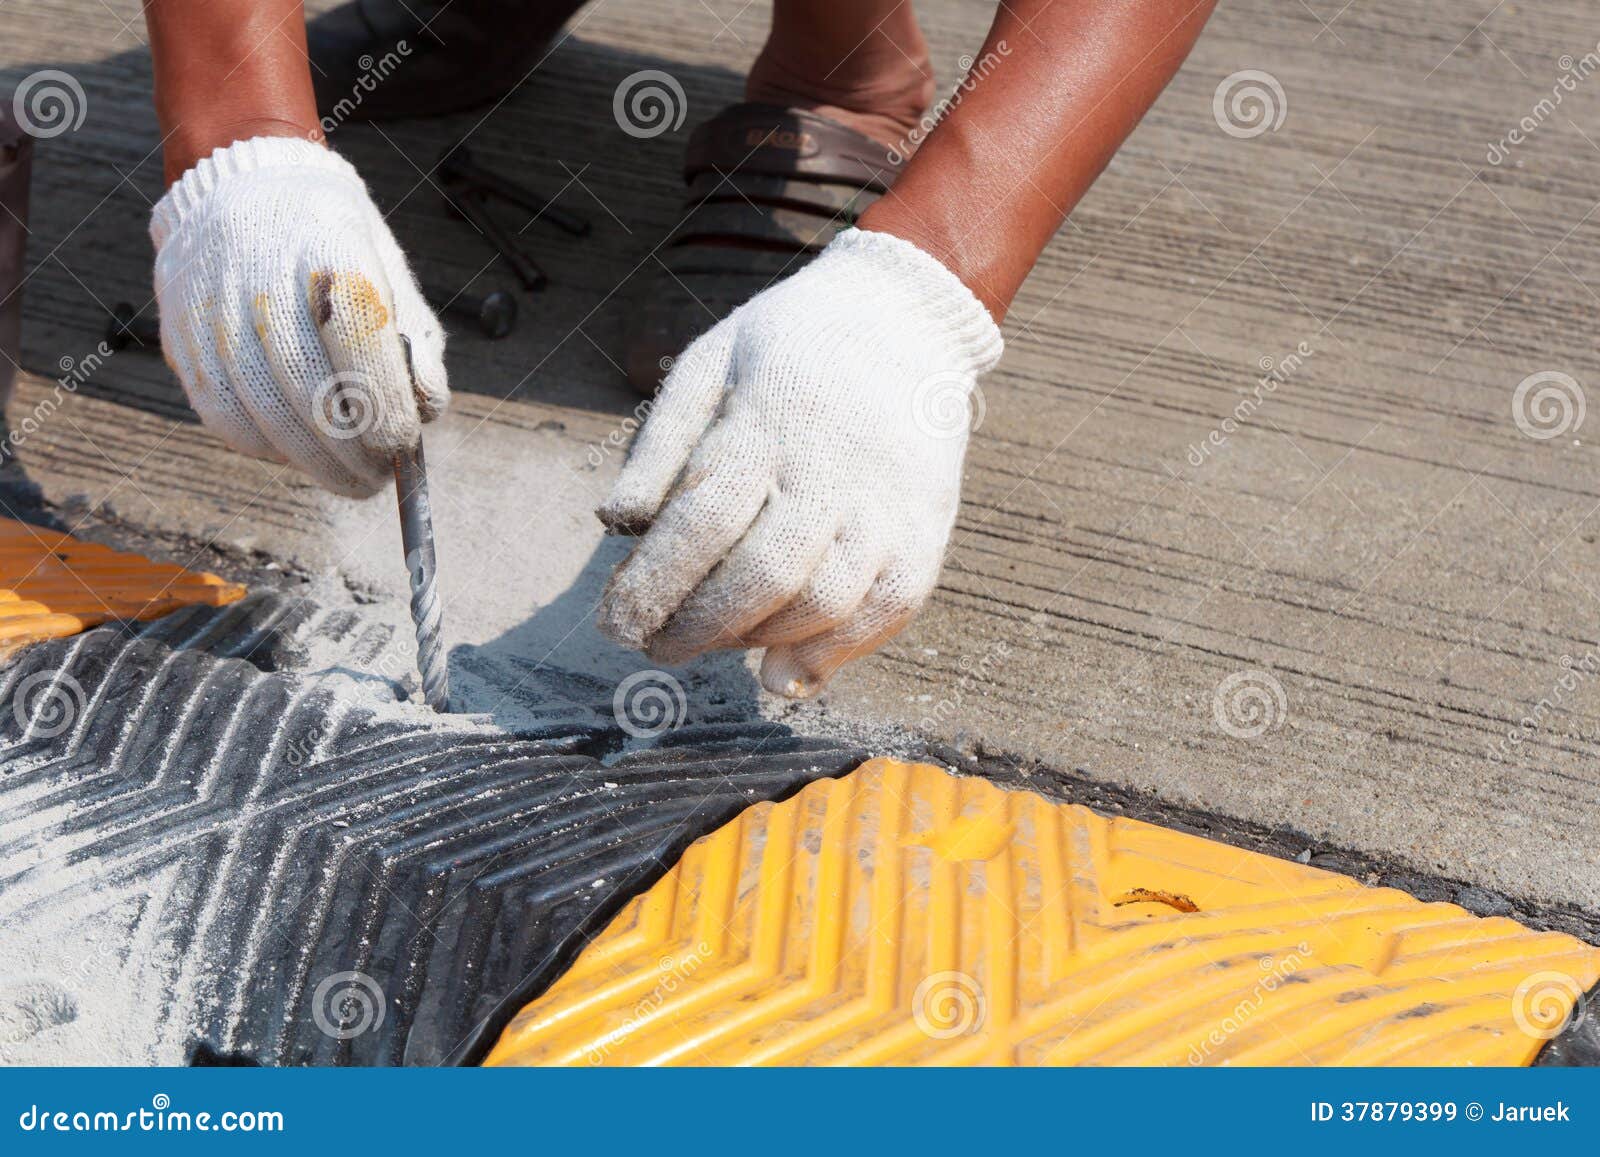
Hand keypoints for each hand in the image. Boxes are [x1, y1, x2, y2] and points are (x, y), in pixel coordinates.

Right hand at [151, 136, 446, 496]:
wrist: (242, 188)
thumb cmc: (332, 244)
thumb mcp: (390, 272)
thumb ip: (417, 343)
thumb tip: (428, 411)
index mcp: (333, 257)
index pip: (364, 353)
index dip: (387, 414)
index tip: (402, 446)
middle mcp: (268, 284)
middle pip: (315, 399)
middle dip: (354, 455)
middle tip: (376, 478)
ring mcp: (218, 314)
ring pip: (269, 418)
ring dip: (314, 463)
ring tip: (346, 476)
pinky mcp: (185, 341)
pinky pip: (225, 418)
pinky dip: (266, 448)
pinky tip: (295, 452)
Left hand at [596, 228, 1002, 696]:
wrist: (905, 316)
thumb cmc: (789, 344)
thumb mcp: (709, 361)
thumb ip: (663, 443)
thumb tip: (617, 523)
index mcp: (770, 421)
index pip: (703, 521)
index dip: (654, 585)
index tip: (615, 623)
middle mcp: (834, 468)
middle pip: (764, 574)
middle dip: (698, 627)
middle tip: (655, 644)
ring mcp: (889, 504)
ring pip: (824, 602)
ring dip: (757, 641)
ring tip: (712, 644)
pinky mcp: (926, 529)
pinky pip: (885, 610)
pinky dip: (834, 654)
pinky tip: (783, 674)